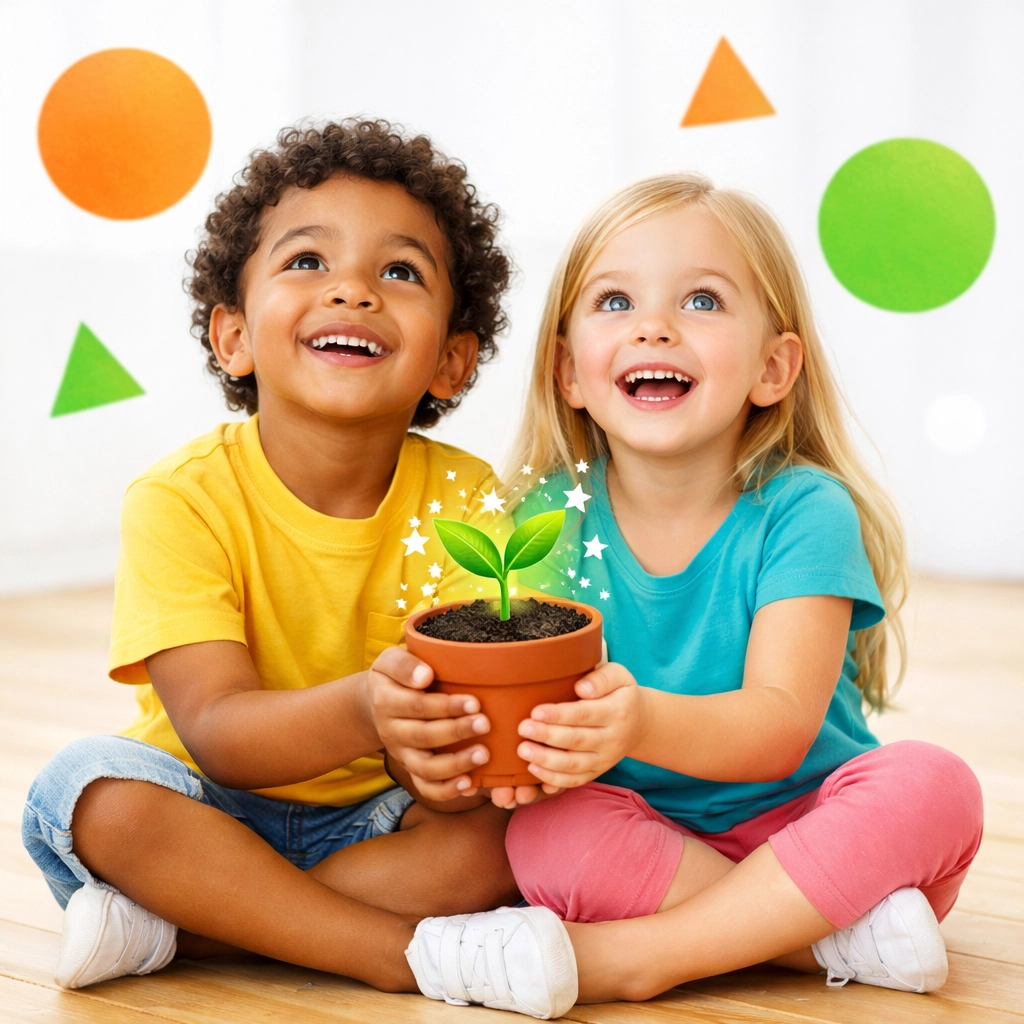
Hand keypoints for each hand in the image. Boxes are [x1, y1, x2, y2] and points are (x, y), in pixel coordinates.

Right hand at [367, 646, 491, 801]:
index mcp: (386, 701)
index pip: (417, 706)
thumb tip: (425, 676)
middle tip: (485, 724)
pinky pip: (425, 787)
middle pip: (423, 736)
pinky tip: (470, 784)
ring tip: (483, 754)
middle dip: (456, 732)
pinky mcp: (410, 769)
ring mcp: (401, 754)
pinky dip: (446, 791)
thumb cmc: (395, 676)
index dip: (445, 707)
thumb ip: (405, 665)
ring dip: (455, 764)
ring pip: (425, 768)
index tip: (473, 703)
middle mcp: (391, 731)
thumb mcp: (390, 660)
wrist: (376, 701)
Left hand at [513, 662, 647, 790]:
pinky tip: (534, 770)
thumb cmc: (620, 693)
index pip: (584, 714)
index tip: (536, 712)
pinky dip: (554, 779)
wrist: (640, 723)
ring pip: (574, 765)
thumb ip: (601, 678)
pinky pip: (575, 780)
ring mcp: (605, 759)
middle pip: (576, 740)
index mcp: (617, 712)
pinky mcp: (597, 772)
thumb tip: (581, 688)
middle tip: (523, 729)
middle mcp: (612, 739)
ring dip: (546, 760)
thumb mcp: (619, 676)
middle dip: (547, 736)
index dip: (559, 715)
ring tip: (523, 751)